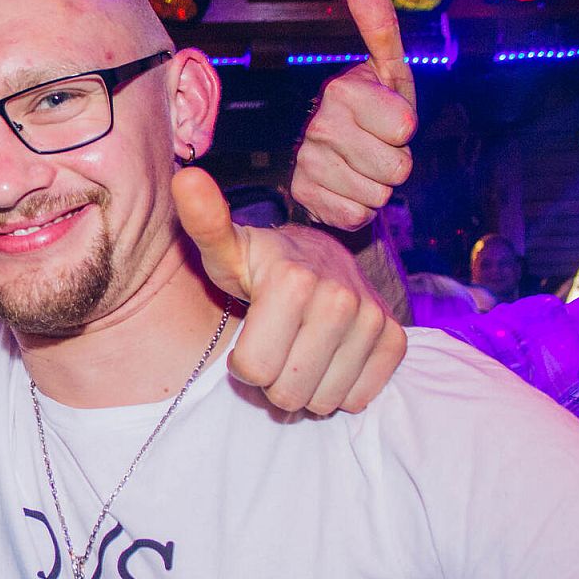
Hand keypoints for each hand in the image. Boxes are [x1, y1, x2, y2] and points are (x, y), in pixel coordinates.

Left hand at [176, 167, 404, 413]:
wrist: (317, 257)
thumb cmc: (258, 265)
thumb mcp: (225, 250)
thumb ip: (204, 222)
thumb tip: (184, 177)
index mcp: (291, 281)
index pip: (253, 370)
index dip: (242, 363)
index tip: (247, 336)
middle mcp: (339, 299)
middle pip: (288, 393)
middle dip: (273, 381)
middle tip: (274, 348)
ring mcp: (372, 319)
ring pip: (323, 402)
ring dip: (305, 388)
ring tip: (298, 351)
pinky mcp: (394, 338)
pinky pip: (360, 398)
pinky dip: (339, 390)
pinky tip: (327, 359)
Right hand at [289, 0, 416, 230]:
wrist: (333, 153)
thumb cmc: (371, 110)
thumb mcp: (386, 70)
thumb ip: (379, 27)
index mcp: (342, 91)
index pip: (405, 127)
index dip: (406, 130)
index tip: (391, 121)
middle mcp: (320, 127)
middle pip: (397, 168)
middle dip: (396, 162)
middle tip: (378, 148)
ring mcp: (308, 164)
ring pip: (378, 195)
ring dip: (379, 186)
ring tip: (363, 167)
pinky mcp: (304, 197)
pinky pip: (356, 215)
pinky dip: (359, 207)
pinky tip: (347, 188)